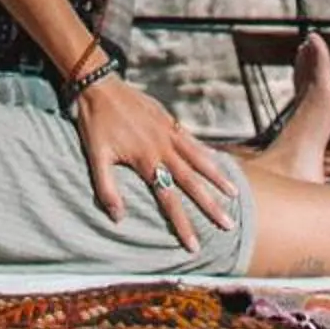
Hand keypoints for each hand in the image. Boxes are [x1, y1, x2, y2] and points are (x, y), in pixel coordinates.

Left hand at [73, 72, 232, 253]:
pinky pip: (190, 138)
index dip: (182, 224)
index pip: (169, 199)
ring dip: (216, 176)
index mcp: (145, 161)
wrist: (98, 83)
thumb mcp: (95, 156)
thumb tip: (118, 219)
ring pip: (197, 158)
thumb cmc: (95, 122)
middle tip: (229, 224)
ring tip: (234, 192)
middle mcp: (162, 148)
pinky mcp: (167, 118)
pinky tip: (215, 158)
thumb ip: (107, 188)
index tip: (194, 245)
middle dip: (210, 205)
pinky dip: (204, 150)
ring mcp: (167, 131)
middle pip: (191, 182)